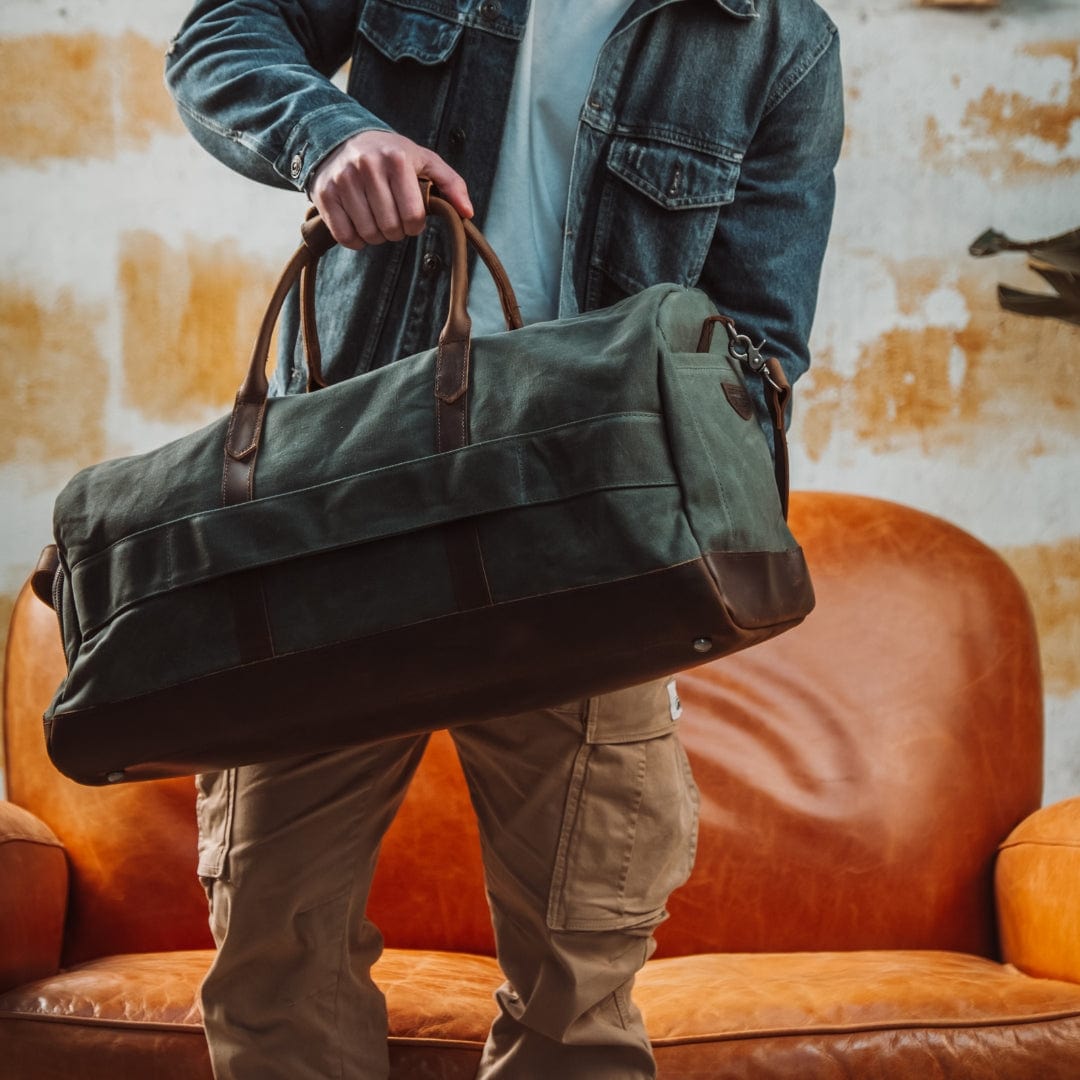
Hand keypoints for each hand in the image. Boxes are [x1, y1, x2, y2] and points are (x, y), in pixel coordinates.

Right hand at [309, 130, 473, 249]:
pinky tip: (360, 226)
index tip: (411, 219)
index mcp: (396, 159)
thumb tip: (467, 213)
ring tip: (377, 220)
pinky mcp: (325, 194)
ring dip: (376, 236)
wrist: (341, 140)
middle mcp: (367, 166)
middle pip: (391, 228)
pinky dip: (356, 240)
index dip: (415, 226)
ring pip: (369, 234)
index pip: (413, 216)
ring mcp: (343, 180)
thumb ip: (451, 184)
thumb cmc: (390, 155)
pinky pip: (345, 236)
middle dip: (396, 232)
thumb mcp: (424, 161)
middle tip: (393, 220)